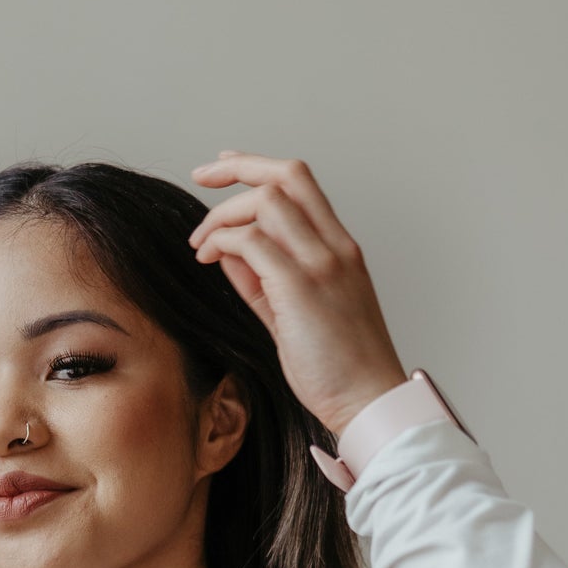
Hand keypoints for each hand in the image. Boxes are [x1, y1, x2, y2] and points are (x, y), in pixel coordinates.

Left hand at [190, 152, 407, 436]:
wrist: (369, 402)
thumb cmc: (338, 369)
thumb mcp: (296, 314)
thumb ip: (263, 279)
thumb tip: (228, 252)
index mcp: (340, 249)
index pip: (301, 183)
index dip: (257, 166)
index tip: (224, 165)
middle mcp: (335, 247)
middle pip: (287, 175)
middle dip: (237, 168)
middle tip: (199, 176)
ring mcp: (322, 265)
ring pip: (268, 201)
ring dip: (223, 215)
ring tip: (201, 244)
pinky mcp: (301, 288)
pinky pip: (253, 242)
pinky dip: (223, 243)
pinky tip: (209, 259)